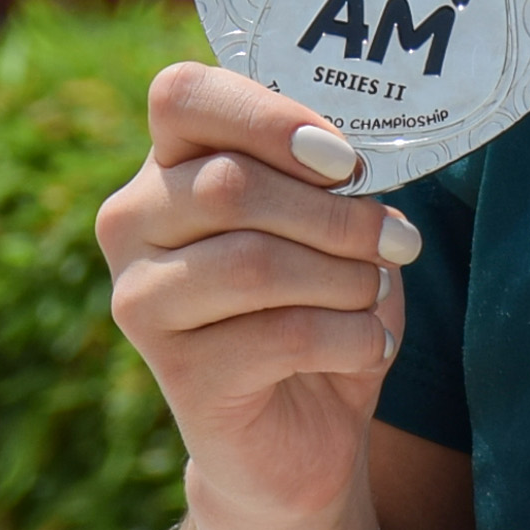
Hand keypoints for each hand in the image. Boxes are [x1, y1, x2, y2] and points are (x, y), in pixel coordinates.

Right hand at [96, 62, 420, 528]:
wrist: (300, 433)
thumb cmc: (317, 305)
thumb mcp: (329, 226)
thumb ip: (327, 179)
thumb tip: (352, 163)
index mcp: (166, 165)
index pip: (183, 95)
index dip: (268, 118)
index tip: (344, 162)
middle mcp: (132, 224)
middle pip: (232, 185)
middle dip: (337, 215)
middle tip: (397, 240)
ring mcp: (142, 301)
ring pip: (256, 262)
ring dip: (346, 278)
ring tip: (375, 295)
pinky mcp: (178, 374)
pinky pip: (281, 335)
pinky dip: (350, 337)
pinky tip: (368, 346)